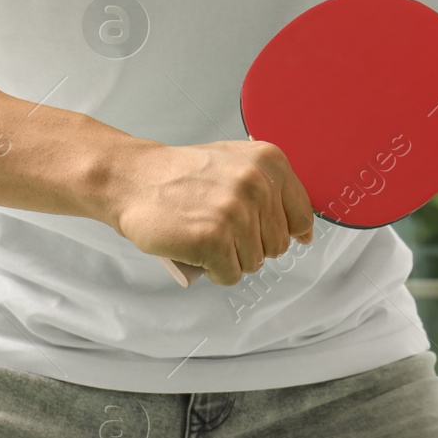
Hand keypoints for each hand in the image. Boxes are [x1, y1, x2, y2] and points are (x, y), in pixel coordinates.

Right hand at [111, 141, 315, 286]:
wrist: (133, 179)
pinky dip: (213, 271)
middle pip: (278, 245)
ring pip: (254, 263)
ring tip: (206, 236)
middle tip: (220, 229)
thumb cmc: (182, 175)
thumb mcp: (235, 162)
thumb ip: (272, 187)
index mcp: (270, 162)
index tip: (261, 231)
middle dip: (251, 246)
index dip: (283, 232)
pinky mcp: (213, 239)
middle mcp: (258, 184)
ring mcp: (235, 212)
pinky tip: (198, 251)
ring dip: (230, 259)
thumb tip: (304, 231)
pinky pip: (230, 275)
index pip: (301, 217)